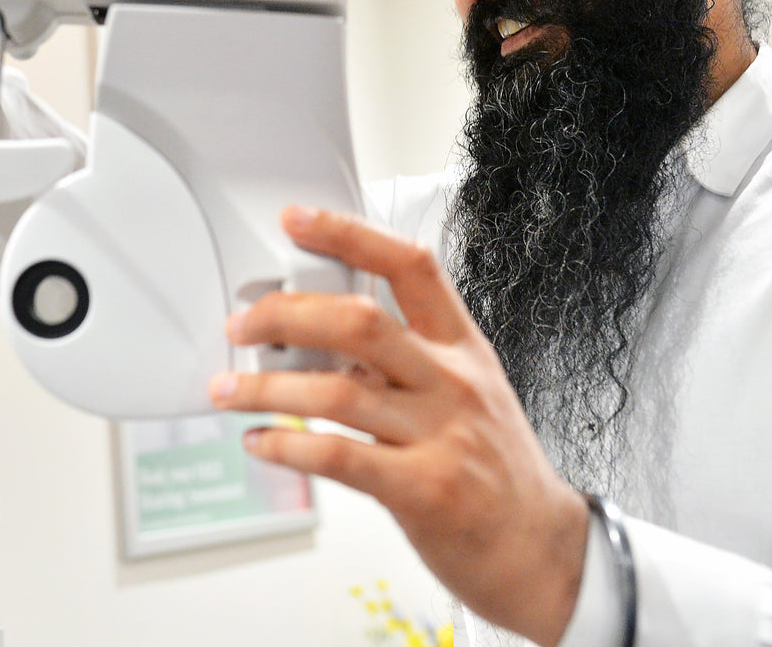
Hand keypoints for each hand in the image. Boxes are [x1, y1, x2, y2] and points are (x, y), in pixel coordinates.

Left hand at [209, 206, 589, 646]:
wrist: (542, 551)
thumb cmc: (496, 472)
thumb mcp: (468, 393)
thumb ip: (404, 362)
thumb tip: (320, 341)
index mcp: (463, 347)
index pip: (409, 267)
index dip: (349, 234)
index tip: (297, 220)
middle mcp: (452, 382)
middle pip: (359, 322)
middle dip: (285, 315)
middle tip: (242, 325)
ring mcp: (440, 435)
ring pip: (337, 391)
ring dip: (266, 388)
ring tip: (229, 391)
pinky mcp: (423, 490)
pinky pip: (338, 456)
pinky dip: (287, 446)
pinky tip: (261, 442)